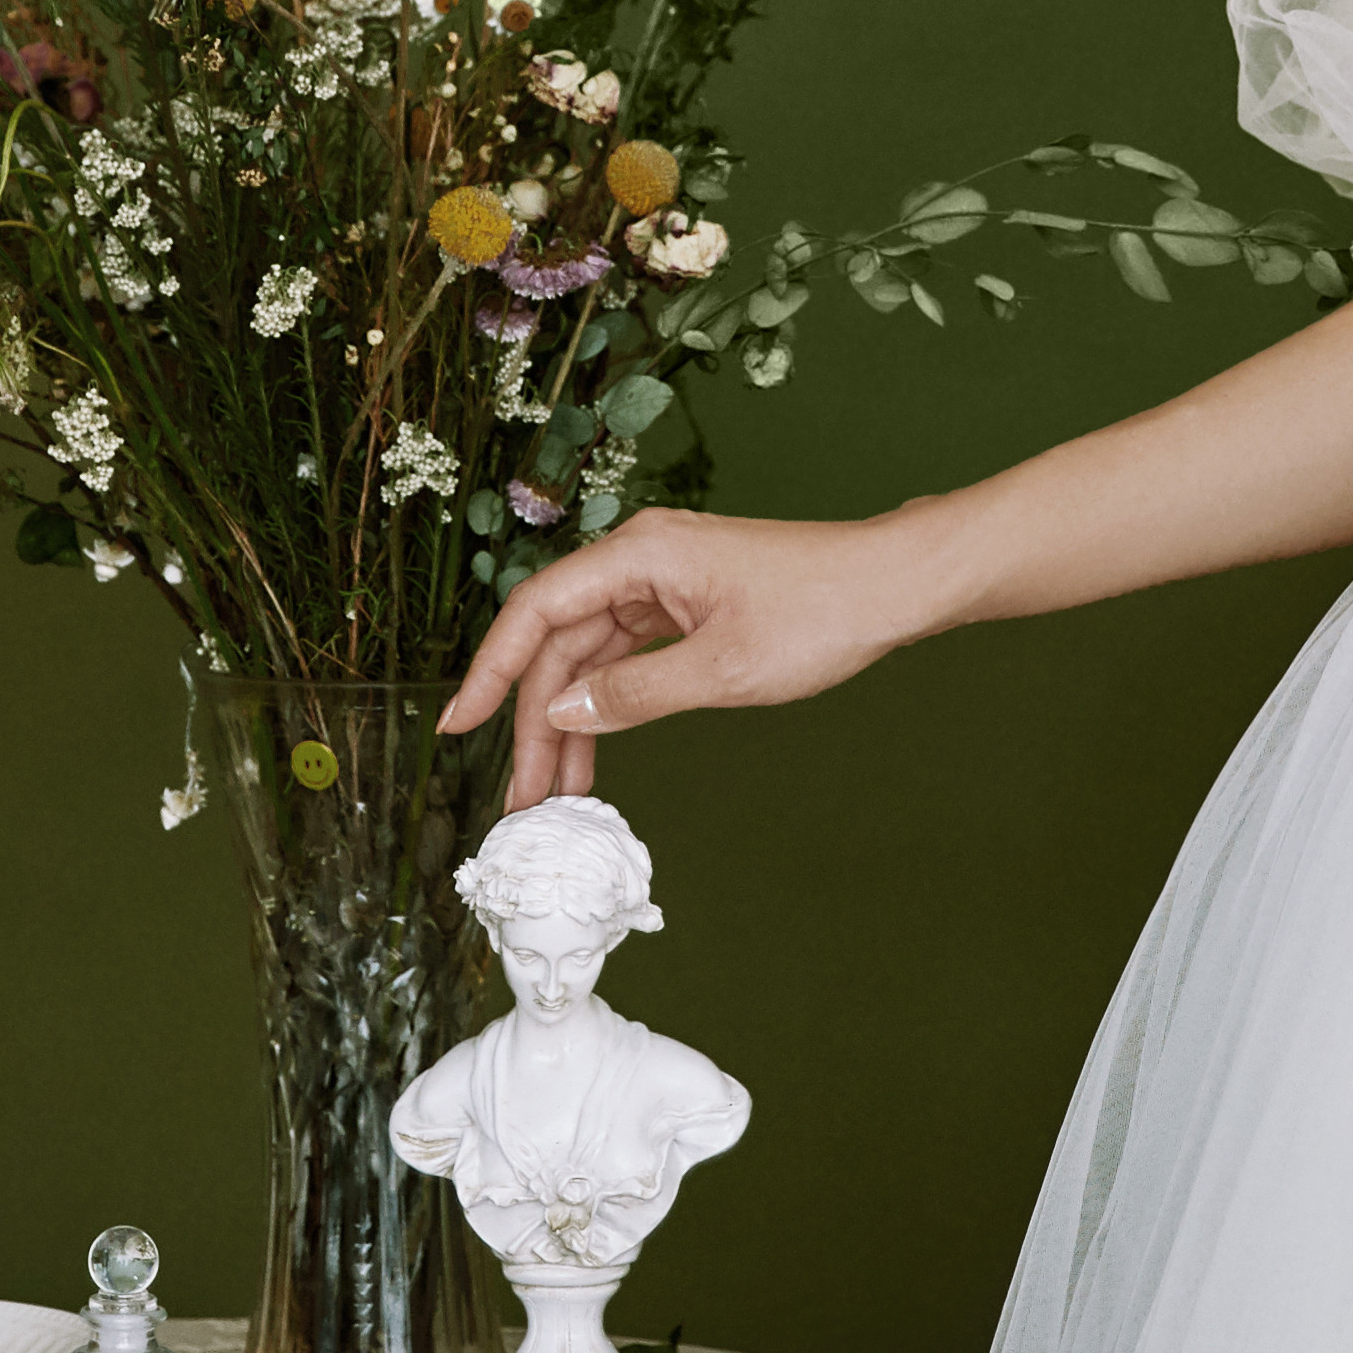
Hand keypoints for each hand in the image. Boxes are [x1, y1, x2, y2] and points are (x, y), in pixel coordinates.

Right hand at [438, 509, 940, 812]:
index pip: (536, 612)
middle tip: (522, 797)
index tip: (458, 724)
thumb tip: (565, 712)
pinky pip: (625, 658)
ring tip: (554, 794)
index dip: (491, 670)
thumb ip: (635, 694)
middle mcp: (638, 561)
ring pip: (590, 657)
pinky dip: (608, 706)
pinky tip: (595, 753)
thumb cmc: (821, 613)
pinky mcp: (684, 607)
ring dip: (571, 723)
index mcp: (638, 555)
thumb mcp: (722, 669)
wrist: (894, 587)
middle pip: (559, 643)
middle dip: (536, 721)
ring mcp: (661, 585)